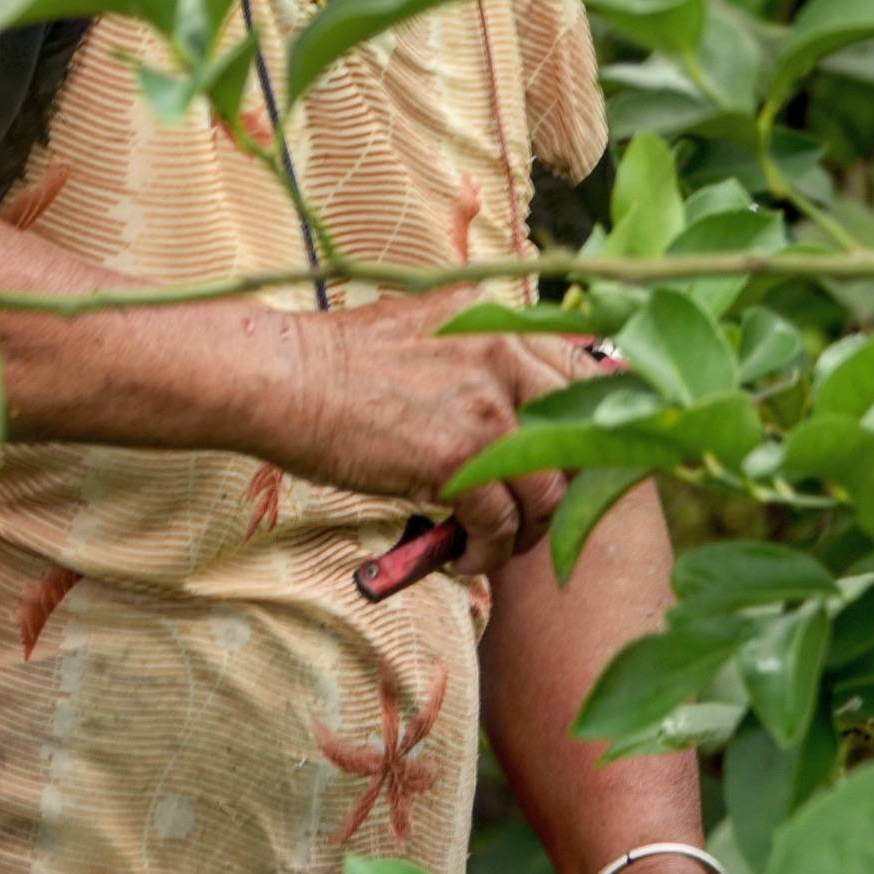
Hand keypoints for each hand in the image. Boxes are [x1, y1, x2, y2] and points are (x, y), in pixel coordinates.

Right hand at [238, 292, 586, 573]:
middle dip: (566, 485)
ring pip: (548, 491)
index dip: (587, 428)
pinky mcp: (459, 459)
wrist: (285, 379)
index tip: (572, 464)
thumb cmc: (340, 363)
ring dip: (526, 530)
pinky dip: (487, 551)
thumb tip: (515, 404)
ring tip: (491, 541)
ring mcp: (485, 406)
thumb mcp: (425, 331)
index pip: (581, 371)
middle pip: (581, 435)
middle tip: (535, 511)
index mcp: (495, 319)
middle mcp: (502, 353)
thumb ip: (477, 357)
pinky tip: (462, 555)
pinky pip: (502, 523)